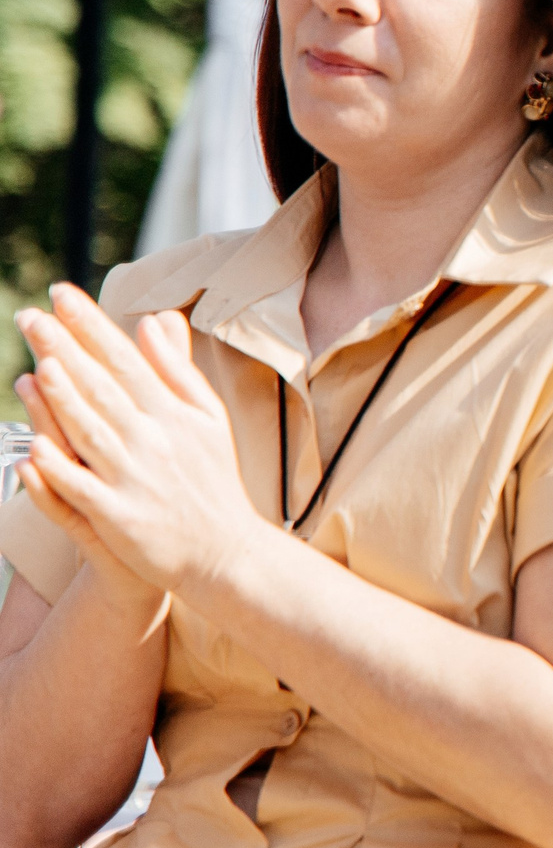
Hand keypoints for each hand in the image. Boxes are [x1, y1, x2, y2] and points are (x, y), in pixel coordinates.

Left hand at [14, 285, 263, 597]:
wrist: (225, 552)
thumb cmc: (212, 482)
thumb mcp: (208, 418)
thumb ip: (177, 370)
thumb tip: (152, 323)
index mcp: (174, 413)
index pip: (125, 359)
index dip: (91, 326)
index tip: (62, 295)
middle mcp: (154, 440)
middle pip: (103, 387)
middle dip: (65, 349)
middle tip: (30, 316)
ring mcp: (135, 478)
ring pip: (90, 432)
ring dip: (63, 399)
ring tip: (37, 365)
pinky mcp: (119, 516)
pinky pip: (81, 488)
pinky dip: (59, 468)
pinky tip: (35, 445)